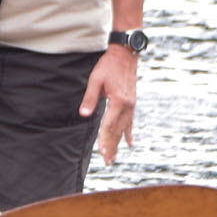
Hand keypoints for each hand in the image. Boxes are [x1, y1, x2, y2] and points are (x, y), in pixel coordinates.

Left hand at [81, 46, 137, 165]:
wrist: (125, 55)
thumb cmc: (108, 66)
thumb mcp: (95, 80)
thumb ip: (90, 98)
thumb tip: (84, 114)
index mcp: (119, 101)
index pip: (109, 125)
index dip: (105, 139)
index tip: (102, 152)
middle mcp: (128, 106)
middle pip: (117, 131)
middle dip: (111, 147)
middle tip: (107, 162)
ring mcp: (132, 105)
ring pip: (124, 129)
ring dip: (118, 144)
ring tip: (114, 157)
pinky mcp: (132, 103)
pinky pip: (130, 122)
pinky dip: (129, 134)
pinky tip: (130, 144)